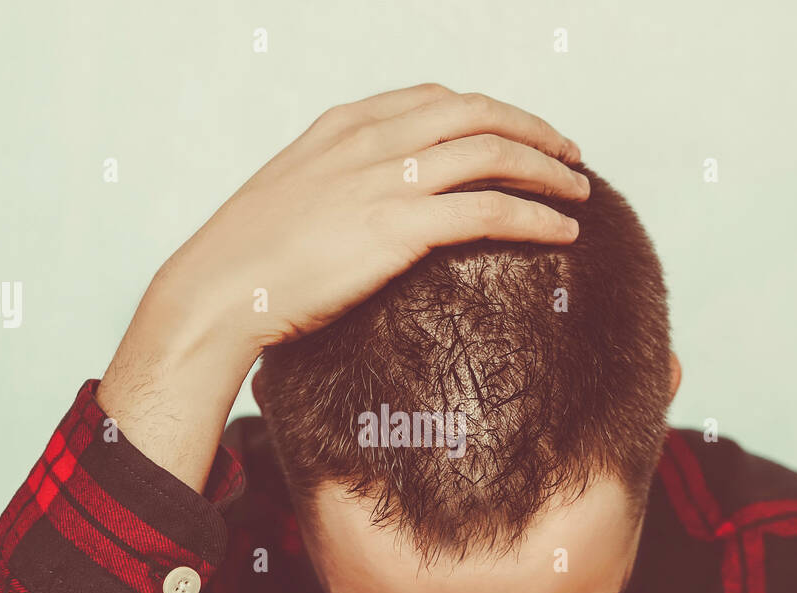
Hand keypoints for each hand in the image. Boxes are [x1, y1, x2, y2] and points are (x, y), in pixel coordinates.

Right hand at [99, 84, 587, 490]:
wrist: (217, 290)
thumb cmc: (247, 259)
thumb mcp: (292, 195)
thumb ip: (338, 182)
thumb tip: (369, 204)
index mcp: (344, 125)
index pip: (437, 98)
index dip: (491, 112)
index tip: (520, 133)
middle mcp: (370, 140)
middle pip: (477, 113)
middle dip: (534, 131)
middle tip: (569, 157)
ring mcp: (384, 180)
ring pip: (492, 153)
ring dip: (547, 171)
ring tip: (579, 194)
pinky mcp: (397, 228)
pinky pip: (488, 212)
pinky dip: (534, 218)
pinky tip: (560, 233)